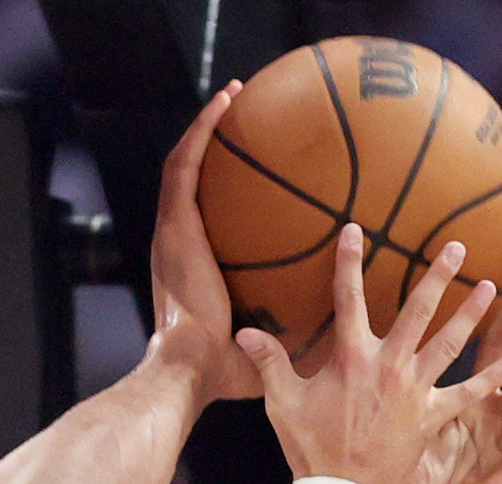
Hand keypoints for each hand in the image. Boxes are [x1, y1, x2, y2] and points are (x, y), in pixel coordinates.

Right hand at [151, 83, 261, 403]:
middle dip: (212, 148)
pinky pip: (187, 165)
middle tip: (240, 119)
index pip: (203, 220)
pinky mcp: (176, 226)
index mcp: (193, 270)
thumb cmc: (223, 371)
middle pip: (192, 184)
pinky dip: (203, 131)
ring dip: (206, 127)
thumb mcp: (264, 345)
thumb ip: (289, 332)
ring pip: (185, 165)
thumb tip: (327, 334)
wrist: (191, 370)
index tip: (245, 175)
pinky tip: (226, 101)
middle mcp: (179, 245)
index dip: (218, 193)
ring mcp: (174, 234)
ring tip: (232, 94)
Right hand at [236, 226, 501, 483]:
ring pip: (449, 343)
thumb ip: (269, 363)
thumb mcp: (282, 404)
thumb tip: (243, 332)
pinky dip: (491, 377)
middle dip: (438, 275)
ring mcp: (414, 391)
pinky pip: (467, 393)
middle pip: (418, 310)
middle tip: (459, 246)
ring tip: (492, 287)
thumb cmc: (310, 450)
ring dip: (472, 314)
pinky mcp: (430, 417)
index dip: (349, 262)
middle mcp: (388, 366)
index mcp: (351, 358)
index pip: (349, 299)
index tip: (356, 229)